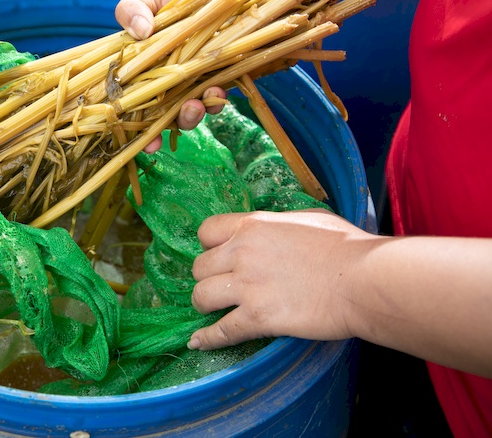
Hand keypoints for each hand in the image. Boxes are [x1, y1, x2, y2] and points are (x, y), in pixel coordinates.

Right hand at [115, 0, 227, 152]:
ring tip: (194, 106)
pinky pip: (215, 99)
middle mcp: (163, 87)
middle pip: (159, 119)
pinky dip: (215, 99)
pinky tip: (216, 90)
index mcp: (138, 74)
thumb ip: (132, 9)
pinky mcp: (216, 80)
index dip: (134, 130)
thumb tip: (139, 30)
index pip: (130, 108)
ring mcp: (190, 86)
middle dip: (163, 131)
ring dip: (190, 117)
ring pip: (188, 114)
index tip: (143, 142)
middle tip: (164, 132)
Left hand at [188, 209, 378, 349]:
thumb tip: (276, 229)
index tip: (219, 257)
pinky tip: (198, 343)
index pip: (206, 232)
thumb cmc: (348, 247)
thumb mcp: (308, 218)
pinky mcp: (258, 317)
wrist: (365, 280)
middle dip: (207, 277)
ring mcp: (248, 286)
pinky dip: (207, 339)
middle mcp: (242, 253)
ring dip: (205, 305)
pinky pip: (221, 331)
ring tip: (213, 311)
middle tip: (221, 286)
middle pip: (199, 267)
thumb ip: (280, 224)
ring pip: (201, 296)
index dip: (209, 246)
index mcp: (253, 226)